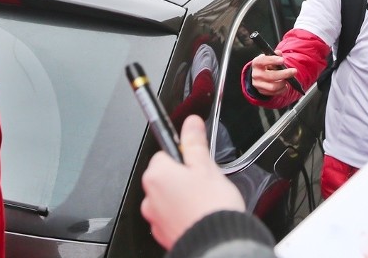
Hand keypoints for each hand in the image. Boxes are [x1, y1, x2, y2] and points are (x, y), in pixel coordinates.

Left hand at [141, 115, 244, 249]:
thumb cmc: (211, 207)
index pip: (164, 154)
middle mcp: (150, 197)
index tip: (196, 162)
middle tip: (205, 183)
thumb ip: (194, 142)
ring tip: (204, 202)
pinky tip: (199, 216)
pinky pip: (171, 217)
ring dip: (182, 197)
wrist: (218, 245)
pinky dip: (183, 215)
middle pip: (166, 176)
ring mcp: (155, 218)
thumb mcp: (206, 167)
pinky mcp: (164, 234)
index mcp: (157, 175)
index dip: (184, 157)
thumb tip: (190, 123)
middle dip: (184, 177)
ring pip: (169, 198)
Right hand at [250, 53, 297, 95]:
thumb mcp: (268, 58)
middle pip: (270, 76)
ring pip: (273, 86)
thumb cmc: (265, 65)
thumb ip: (274, 55)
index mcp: (256, 63)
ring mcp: (258, 84)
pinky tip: (284, 85)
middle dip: (284, 74)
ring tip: (287, 79)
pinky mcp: (262, 91)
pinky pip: (274, 93)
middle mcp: (256, 74)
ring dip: (283, 83)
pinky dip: (282, 89)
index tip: (282, 60)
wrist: (257, 75)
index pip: (263, 61)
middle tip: (294, 71)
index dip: (273, 60)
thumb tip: (279, 53)